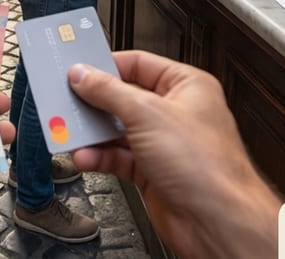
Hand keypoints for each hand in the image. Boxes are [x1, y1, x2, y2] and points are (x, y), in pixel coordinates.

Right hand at [68, 51, 279, 258]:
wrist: (216, 222)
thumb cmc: (207, 167)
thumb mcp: (148, 114)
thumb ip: (109, 92)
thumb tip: (84, 75)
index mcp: (186, 86)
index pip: (138, 64)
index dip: (107, 67)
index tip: (79, 71)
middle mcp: (175, 113)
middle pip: (123, 97)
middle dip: (95, 103)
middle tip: (68, 102)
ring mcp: (163, 143)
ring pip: (117, 130)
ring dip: (93, 134)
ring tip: (71, 132)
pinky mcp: (152, 171)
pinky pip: (118, 157)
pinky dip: (100, 157)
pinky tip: (87, 157)